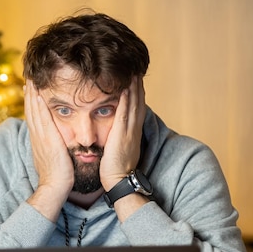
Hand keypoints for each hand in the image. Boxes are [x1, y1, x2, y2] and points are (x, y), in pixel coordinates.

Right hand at [24, 80, 73, 218]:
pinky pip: (41, 119)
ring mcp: (40, 137)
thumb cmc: (59, 176)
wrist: (55, 187)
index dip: (32, 102)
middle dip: (29, 93)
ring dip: (32, 95)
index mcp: (38, 140)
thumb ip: (54, 146)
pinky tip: (39, 94)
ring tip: (31, 80)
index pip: (33, 116)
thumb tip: (57, 142)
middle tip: (28, 78)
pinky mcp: (46, 140)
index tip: (31, 89)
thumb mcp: (54, 157)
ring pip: (34, 111)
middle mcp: (37, 136)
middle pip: (31, 110)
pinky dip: (38, 106)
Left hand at [100, 76, 146, 190]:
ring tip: (134, 73)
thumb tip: (113, 133)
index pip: (137, 109)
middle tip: (138, 70)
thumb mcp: (118, 149)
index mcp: (133, 132)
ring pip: (134, 105)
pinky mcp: (122, 135)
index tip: (136, 80)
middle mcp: (134, 129)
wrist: (119, 181)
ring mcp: (129, 132)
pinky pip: (124, 113)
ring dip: (134, 88)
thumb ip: (117, 138)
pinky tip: (125, 88)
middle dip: (139, 86)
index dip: (138, 94)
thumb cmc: (115, 168)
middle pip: (139, 103)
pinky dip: (126, 100)